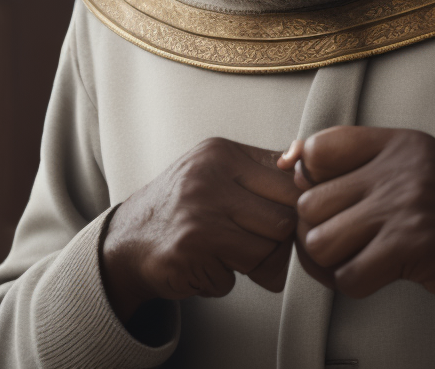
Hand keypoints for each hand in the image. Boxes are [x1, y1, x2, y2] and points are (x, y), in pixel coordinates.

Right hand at [101, 138, 300, 321]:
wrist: (128, 238)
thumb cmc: (184, 203)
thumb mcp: (219, 169)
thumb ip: (263, 167)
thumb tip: (306, 161)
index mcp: (222, 154)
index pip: (290, 181)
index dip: (296, 206)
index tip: (284, 215)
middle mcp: (208, 180)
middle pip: (283, 219)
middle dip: (277, 239)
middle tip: (257, 241)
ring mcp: (198, 218)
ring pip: (265, 252)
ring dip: (254, 263)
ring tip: (230, 252)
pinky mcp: (188, 254)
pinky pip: (235, 278)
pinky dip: (225, 280)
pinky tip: (206, 264)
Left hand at [278, 127, 434, 305]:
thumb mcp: (417, 163)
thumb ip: (367, 162)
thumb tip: (296, 165)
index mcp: (396, 142)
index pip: (318, 147)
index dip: (306, 176)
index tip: (318, 196)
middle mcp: (397, 168)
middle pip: (310, 201)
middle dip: (315, 229)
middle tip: (336, 240)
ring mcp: (404, 206)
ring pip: (320, 240)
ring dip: (329, 261)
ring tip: (350, 259)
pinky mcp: (411, 246)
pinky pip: (348, 275)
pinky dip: (353, 284)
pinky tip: (372, 276)